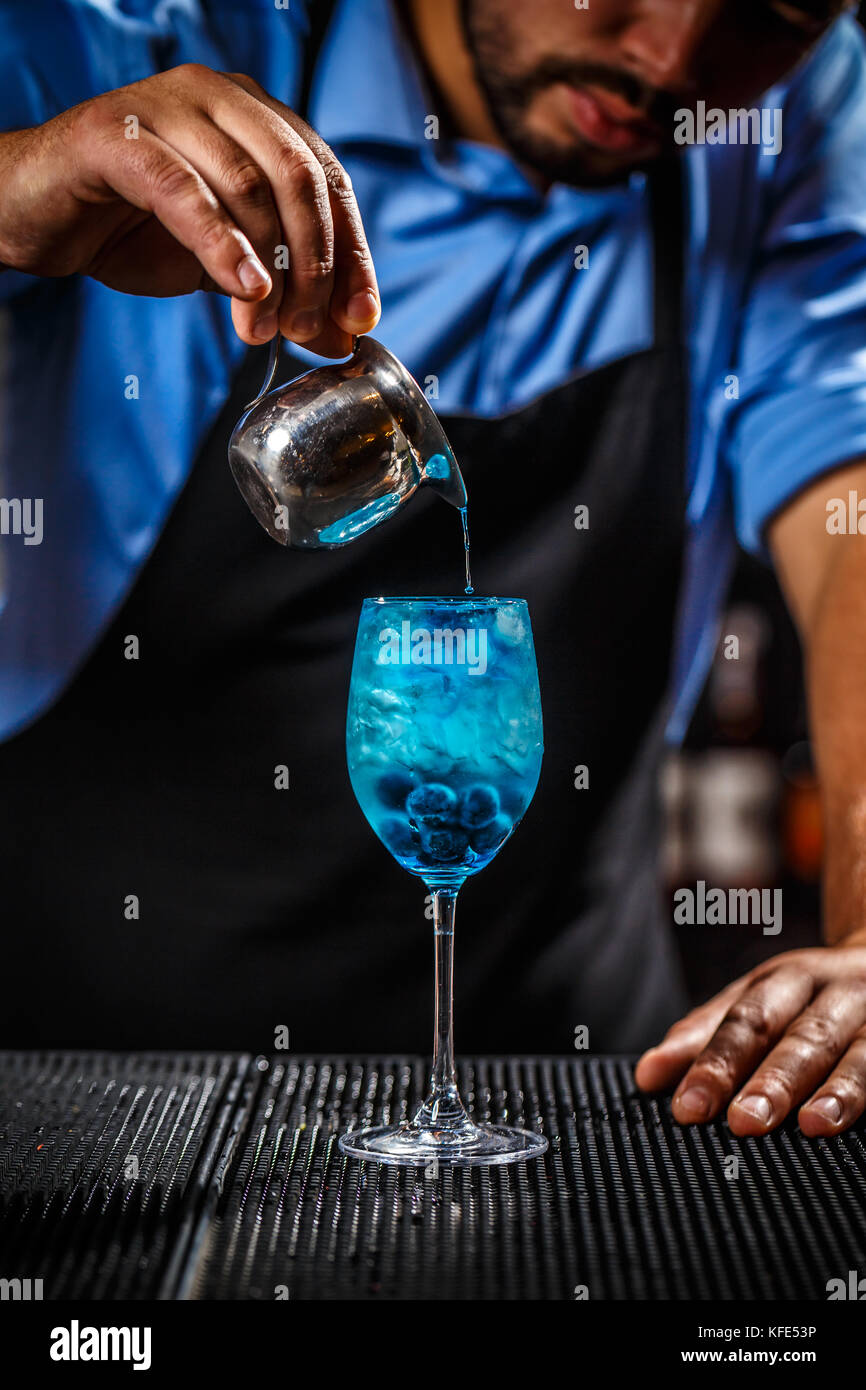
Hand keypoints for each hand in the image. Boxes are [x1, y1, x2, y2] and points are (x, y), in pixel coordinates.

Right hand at [0, 63, 379, 354]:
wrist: (34, 217)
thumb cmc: (131, 231)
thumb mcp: (224, 270)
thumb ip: (284, 293)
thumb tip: (344, 335)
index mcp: (256, 118)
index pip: (329, 180)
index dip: (354, 252)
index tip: (361, 315)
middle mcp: (219, 97)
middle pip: (298, 177)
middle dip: (316, 264)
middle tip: (306, 328)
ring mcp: (166, 105)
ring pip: (248, 183)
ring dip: (268, 268)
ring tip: (262, 327)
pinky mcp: (115, 134)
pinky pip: (183, 188)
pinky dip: (221, 243)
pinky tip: (242, 290)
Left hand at [635, 940, 865, 1135]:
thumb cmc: (809, 998)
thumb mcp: (758, 1000)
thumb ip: (704, 1036)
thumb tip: (647, 1076)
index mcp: (787, 980)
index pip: (746, 1021)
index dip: (715, 1064)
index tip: (687, 1107)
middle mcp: (837, 992)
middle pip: (803, 1035)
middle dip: (773, 1079)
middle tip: (743, 1122)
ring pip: (861, 1052)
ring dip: (838, 1090)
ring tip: (812, 1125)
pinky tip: (861, 1125)